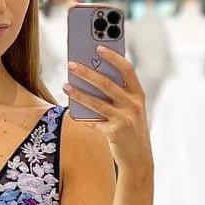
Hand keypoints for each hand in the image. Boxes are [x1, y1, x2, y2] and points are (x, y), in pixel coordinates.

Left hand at [63, 45, 151, 178]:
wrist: (139, 158)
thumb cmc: (130, 128)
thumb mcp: (130, 109)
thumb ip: (117, 94)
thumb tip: (92, 76)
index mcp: (139, 94)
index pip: (127, 70)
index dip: (113, 57)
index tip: (98, 47)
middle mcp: (133, 105)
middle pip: (107, 84)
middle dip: (87, 72)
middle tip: (71, 64)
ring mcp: (124, 120)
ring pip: (96, 102)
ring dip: (78, 93)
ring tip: (65, 85)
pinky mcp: (114, 133)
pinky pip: (93, 122)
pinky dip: (82, 117)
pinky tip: (71, 111)